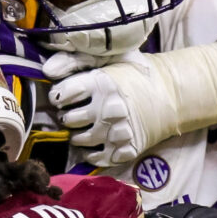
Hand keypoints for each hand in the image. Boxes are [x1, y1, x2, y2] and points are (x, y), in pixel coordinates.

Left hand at [44, 43, 216, 168]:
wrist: (170, 96)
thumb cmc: (134, 76)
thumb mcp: (109, 59)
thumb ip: (76, 61)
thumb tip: (47, 70)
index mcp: (101, 83)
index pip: (63, 95)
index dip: (60, 96)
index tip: (65, 96)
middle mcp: (107, 109)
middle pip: (68, 119)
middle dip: (67, 117)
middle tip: (75, 113)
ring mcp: (116, 132)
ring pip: (79, 140)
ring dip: (76, 136)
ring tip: (84, 128)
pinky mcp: (124, 149)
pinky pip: (95, 158)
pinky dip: (89, 154)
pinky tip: (93, 145)